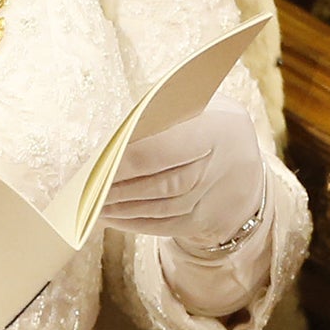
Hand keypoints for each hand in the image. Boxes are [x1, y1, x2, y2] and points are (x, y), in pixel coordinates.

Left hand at [100, 96, 265, 246]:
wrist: (242, 156)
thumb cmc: (200, 119)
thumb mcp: (189, 103)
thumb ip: (157, 115)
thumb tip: (109, 136)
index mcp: (216, 126)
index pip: (164, 149)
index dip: (128, 160)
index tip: (97, 165)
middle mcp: (222, 165)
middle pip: (164, 183)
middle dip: (121, 188)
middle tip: (87, 189)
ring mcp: (217, 197)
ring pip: (164, 207)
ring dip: (124, 208)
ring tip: (92, 204)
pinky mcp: (207, 220)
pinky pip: (168, 226)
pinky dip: (136, 223)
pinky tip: (111, 218)